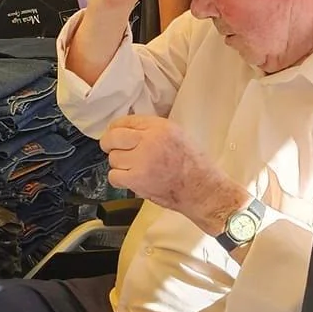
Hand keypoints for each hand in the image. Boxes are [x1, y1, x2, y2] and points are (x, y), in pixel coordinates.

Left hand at [101, 114, 244, 230]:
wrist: (202, 190)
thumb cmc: (194, 165)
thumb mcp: (177, 135)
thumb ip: (153, 130)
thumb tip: (128, 130)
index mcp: (161, 127)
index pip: (126, 121)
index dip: (116, 128)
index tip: (114, 133)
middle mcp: (150, 141)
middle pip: (113, 137)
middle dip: (110, 143)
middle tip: (112, 149)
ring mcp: (142, 161)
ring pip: (113, 158)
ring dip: (119, 164)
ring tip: (132, 167)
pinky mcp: (138, 180)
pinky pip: (114, 176)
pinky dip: (119, 178)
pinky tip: (130, 178)